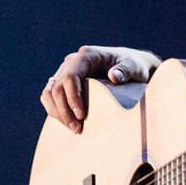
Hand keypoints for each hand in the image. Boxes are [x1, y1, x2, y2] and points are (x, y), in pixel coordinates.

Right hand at [39, 45, 160, 133]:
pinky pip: (51, 96)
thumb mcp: (135, 66)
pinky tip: (69, 123)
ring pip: (50, 92)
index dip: (73, 97)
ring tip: (73, 129)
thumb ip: (126, 70)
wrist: (131, 67)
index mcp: (87, 55)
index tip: (82, 116)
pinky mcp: (65, 82)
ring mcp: (66, 71)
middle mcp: (73, 61)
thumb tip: (113, 76)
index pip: (70, 76)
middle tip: (77, 129)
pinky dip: (56, 110)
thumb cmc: (134, 66)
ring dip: (57, 112)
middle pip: (57, 87)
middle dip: (64, 110)